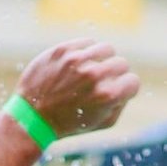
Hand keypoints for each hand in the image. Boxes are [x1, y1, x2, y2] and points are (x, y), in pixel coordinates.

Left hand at [16, 39, 138, 140]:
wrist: (33, 116)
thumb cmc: (70, 123)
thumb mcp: (102, 123)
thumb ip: (121, 103)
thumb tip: (127, 83)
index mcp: (108, 96)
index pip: (133, 81)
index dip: (126, 88)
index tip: (115, 92)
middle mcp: (94, 75)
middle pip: (122, 63)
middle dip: (115, 74)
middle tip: (102, 82)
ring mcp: (78, 61)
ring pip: (107, 49)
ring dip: (103, 59)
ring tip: (93, 69)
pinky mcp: (63, 50)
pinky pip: (88, 43)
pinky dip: (87, 52)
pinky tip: (79, 63)